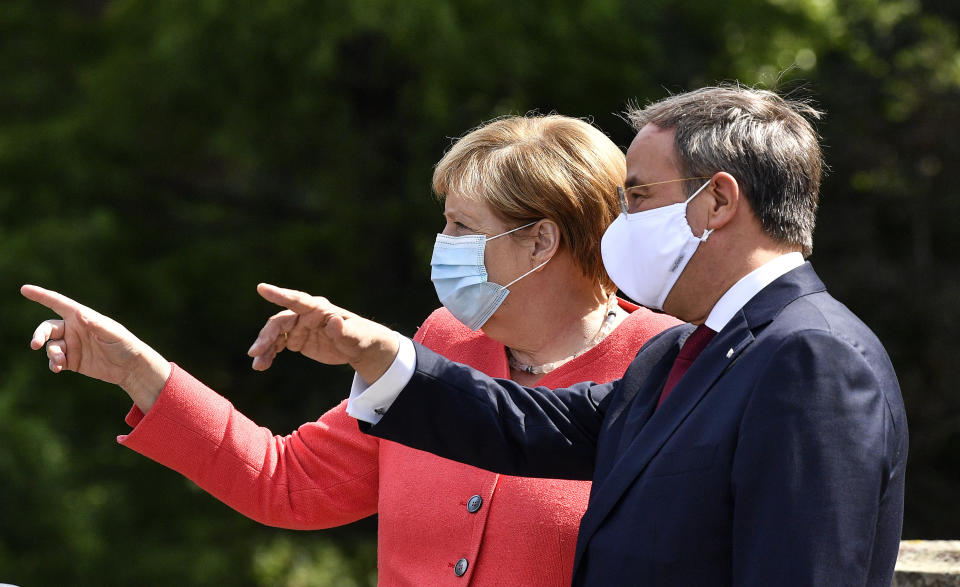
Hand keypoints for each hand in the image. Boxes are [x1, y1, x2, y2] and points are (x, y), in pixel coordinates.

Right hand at [20, 284, 170, 411]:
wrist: (130, 367)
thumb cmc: (124, 344)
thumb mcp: (112, 333)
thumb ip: (96, 324)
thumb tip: (79, 314)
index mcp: (82, 317)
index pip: (58, 303)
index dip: (41, 295)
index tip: (24, 289)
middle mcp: (73, 329)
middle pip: (47, 328)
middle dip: (39, 335)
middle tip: (35, 344)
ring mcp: (72, 345)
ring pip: (50, 346)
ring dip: (51, 354)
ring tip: (60, 363)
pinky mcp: (72, 361)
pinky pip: (55, 361)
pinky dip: (53, 364)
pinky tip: (58, 368)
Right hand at [248, 283, 399, 382]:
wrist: (359, 347)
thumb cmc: (360, 337)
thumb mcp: (355, 336)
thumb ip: (343, 330)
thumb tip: (334, 320)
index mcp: (319, 309)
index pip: (297, 300)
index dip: (279, 294)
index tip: (262, 288)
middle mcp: (305, 315)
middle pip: (280, 322)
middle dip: (266, 335)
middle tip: (256, 352)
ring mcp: (299, 327)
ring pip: (275, 335)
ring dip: (264, 348)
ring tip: (258, 366)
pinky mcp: (297, 339)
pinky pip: (277, 345)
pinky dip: (269, 354)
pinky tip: (263, 365)